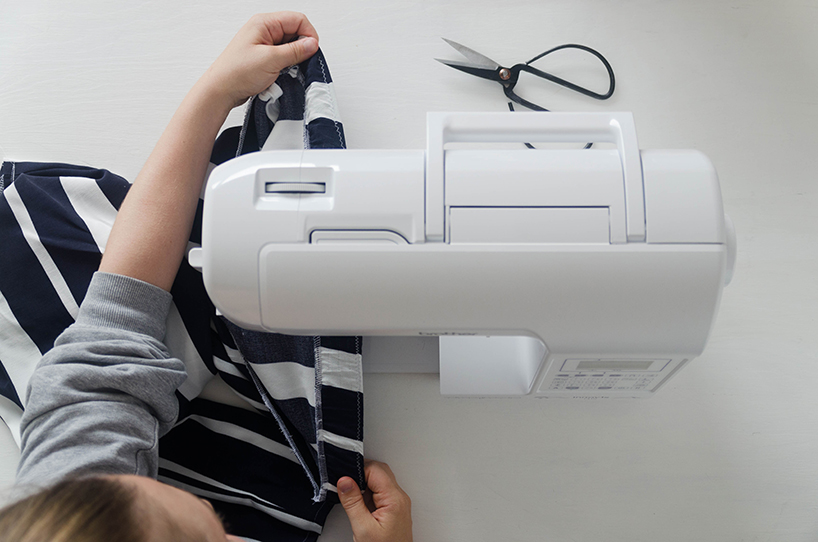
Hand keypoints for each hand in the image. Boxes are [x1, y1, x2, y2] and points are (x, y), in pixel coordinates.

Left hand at [199, 12, 318, 108]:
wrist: (221, 90)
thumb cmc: (236, 72)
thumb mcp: (271, 60)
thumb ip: (295, 51)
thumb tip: (312, 44)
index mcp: (264, 23)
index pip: (298, 19)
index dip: (309, 34)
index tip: (311, 51)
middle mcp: (264, 30)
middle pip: (295, 32)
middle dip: (300, 49)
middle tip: (297, 63)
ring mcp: (264, 44)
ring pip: (290, 47)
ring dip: (292, 60)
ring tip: (285, 70)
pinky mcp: (264, 57)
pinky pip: (283, 58)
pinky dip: (286, 67)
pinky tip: (280, 74)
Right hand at [338, 461, 412, 541]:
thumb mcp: (363, 528)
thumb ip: (353, 502)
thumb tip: (345, 481)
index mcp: (394, 499)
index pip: (376, 470)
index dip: (358, 471)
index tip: (344, 480)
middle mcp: (399, 499)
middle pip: (379, 472)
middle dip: (361, 475)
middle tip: (347, 487)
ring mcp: (397, 504)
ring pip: (379, 481)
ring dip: (364, 485)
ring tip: (354, 501)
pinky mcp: (393, 510)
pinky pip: (380, 493)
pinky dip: (368, 495)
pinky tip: (361, 507)